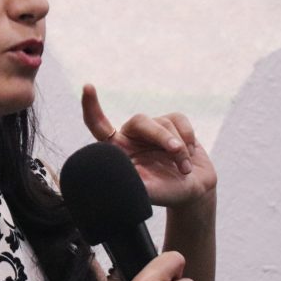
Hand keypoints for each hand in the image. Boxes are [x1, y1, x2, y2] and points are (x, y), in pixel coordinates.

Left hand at [81, 84, 216, 208]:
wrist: (193, 192)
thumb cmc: (166, 193)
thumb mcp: (147, 192)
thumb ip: (132, 183)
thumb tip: (115, 178)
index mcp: (118, 150)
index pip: (98, 125)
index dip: (91, 107)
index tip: (88, 87)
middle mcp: (132, 135)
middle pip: (141, 122)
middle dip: (162, 136)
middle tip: (176, 151)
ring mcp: (153, 128)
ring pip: (164, 123)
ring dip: (180, 148)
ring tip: (184, 169)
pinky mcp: (172, 123)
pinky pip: (180, 120)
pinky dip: (188, 138)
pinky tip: (190, 155)